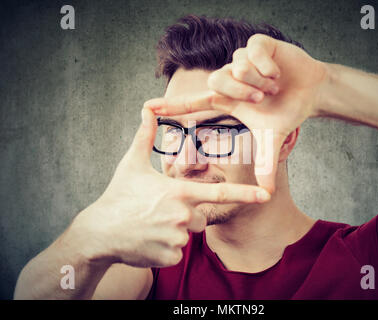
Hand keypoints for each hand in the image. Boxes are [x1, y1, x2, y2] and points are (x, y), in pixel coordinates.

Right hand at [71, 109, 270, 267]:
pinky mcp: (169, 258)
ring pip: (188, 235)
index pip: (219, 193)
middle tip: (160, 212)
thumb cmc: (118, 196)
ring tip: (151, 225)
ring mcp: (176, 239)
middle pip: (200, 217)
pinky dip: (166, 247)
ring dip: (175, 231)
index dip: (245, 194)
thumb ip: (145, 136)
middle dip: (186, 214)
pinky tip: (148, 240)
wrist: (99, 233)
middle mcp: (182, 216)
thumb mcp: (132, 164)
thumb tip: (148, 109)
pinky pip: (177, 252)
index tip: (265, 195)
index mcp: (178, 192)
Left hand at [143, 34, 327, 192]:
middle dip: (242, 93)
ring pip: (237, 67)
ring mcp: (241, 60)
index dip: (171, 107)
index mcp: (226, 100)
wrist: (310, 90)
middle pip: (216, 82)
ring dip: (259, 81)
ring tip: (274, 85)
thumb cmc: (285, 111)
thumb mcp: (272, 138)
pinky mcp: (257, 44)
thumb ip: (265, 163)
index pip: (192, 103)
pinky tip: (277, 72)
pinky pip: (252, 52)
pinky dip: (267, 65)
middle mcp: (229, 78)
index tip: (147, 109)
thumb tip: (267, 194)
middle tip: (262, 99)